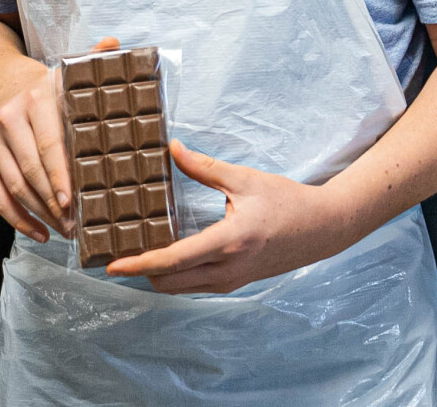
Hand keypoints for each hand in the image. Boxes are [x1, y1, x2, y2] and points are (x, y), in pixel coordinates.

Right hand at [0, 36, 118, 241]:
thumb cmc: (46, 86)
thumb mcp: (67, 71)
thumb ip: (93, 60)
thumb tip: (116, 44)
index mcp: (36, 98)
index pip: (49, 142)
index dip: (61, 174)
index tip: (74, 199)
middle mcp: (10, 120)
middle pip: (31, 169)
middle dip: (54, 201)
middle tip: (76, 223)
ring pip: (14, 186)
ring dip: (39, 213)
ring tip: (64, 231)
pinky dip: (17, 219)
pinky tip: (38, 232)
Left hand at [105, 141, 371, 293]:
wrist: (324, 229)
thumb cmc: (288, 202)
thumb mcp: (246, 180)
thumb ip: (205, 168)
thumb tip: (173, 149)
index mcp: (228, 242)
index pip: (173, 261)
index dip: (138, 264)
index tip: (112, 265)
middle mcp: (227, 269)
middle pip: (168, 283)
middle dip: (141, 271)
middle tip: (120, 249)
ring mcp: (231, 281)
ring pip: (180, 288)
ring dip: (158, 274)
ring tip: (139, 249)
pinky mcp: (235, 282)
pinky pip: (195, 284)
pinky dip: (176, 274)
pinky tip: (170, 252)